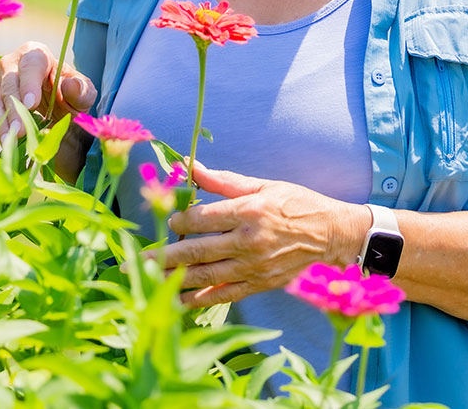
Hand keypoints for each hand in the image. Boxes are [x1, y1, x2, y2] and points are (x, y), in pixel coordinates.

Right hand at [0, 42, 95, 164]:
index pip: (30, 64)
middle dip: (13, 109)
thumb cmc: (70, 95)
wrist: (56, 109)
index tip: (31, 104)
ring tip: (8, 143)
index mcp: (35, 55)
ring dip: (0, 124)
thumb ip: (82, 89)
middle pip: (8, 84)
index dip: (29, 84)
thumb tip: (70, 84)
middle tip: (19, 131)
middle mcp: (11, 65)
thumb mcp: (84, 93)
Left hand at [158, 162, 367, 308]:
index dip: (179, 219)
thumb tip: (191, 166)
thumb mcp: (263, 185)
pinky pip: (222, 295)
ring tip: (147, 280)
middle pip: (196, 250)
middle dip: (162, 256)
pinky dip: (198, 300)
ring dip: (172, 279)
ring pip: (205, 276)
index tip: (169, 219)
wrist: (331, 235)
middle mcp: (248, 241)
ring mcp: (253, 267)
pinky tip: (177, 301)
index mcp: (248, 211)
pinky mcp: (258, 285)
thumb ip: (224, 180)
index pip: (202, 218)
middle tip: (136, 260)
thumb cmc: (297, 204)